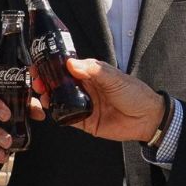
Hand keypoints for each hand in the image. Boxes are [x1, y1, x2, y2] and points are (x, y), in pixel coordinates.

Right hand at [42, 58, 164, 141]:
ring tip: (43, 95)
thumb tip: (71, 63)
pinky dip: (58, 115)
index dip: (53, 66)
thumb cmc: (135, 94)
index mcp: (92, 75)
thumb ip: (93, 70)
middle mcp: (86, 89)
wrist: (148, 118)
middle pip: (60, 84)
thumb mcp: (114, 78)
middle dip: (46, 82)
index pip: (68, 68)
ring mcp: (84, 105)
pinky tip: (52, 110)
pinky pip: (68, 118)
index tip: (40, 64)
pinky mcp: (86, 122)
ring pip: (61, 101)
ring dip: (50, 97)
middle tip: (38, 81)